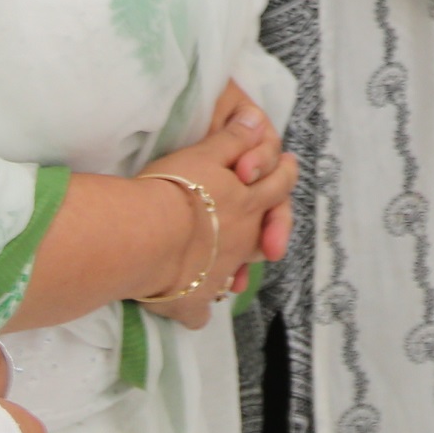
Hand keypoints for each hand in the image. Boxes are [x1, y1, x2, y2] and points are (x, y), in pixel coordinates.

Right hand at [141, 101, 296, 324]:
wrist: (145, 235)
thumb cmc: (173, 189)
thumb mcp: (204, 153)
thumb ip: (232, 138)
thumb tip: (255, 118)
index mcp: (247, 203)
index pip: (278, 186)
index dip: (284, 175)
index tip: (288, 169)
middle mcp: (241, 241)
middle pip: (265, 236)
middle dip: (272, 232)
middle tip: (271, 236)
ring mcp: (219, 275)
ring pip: (235, 276)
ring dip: (234, 274)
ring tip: (230, 275)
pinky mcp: (193, 302)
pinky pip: (199, 313)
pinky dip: (197, 311)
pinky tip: (191, 309)